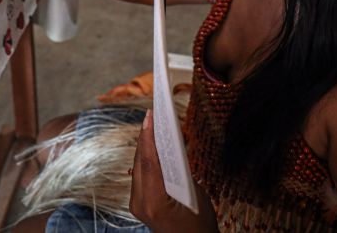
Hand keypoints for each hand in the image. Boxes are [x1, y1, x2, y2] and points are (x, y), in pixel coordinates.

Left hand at [130, 110, 217, 231]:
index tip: (150, 115)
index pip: (149, 161)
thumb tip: (171, 145)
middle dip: (146, 137)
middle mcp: (139, 203)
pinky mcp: (138, 204)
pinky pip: (140, 175)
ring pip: (138, 167)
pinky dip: (146, 159)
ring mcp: (136, 205)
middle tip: (152, 114)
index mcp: (153, 202)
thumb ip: (181, 171)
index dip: (149, 135)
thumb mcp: (195, 195)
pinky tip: (152, 146)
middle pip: (140, 162)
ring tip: (152, 124)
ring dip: (145, 147)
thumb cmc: (200, 225)